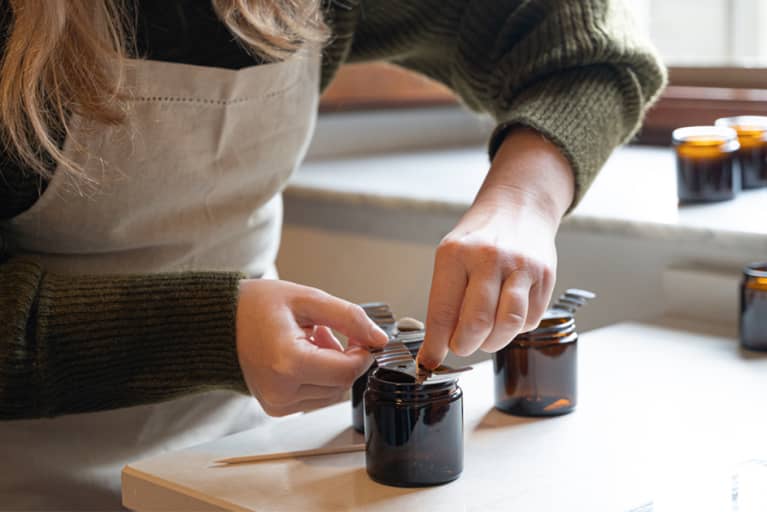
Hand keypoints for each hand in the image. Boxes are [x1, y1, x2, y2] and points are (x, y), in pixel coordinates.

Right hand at [236, 280, 387, 415]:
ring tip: (309, 340)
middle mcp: (281, 391)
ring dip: (331, 367)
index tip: (358, 335)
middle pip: (341, 383)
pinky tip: (301, 355)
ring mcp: (277, 403)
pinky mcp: (276, 407)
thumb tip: (378, 338)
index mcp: (288, 363)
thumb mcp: (308, 299)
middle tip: (324, 331)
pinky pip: (315, 398)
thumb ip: (349, 317)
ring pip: (331, 393)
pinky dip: (317, 377)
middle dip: (344, 357)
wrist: (219, 323)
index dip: (362, 352)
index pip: (347, 370)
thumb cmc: (255, 306)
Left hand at [417, 128, 574, 368]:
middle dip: (465, 346)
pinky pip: (529, 320)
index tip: (431, 360)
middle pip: (477, 323)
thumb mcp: (451, 256)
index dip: (436, 345)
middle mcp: (489, 258)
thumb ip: (444, 299)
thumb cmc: (479, 237)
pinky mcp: (545, 276)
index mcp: (456, 254)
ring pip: (508, 325)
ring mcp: (521, 267)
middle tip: (461, 346)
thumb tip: (436, 346)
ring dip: (493, 342)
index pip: (443, 311)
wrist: (519, 207)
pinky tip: (506, 314)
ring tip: (484, 336)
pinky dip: (515, 328)